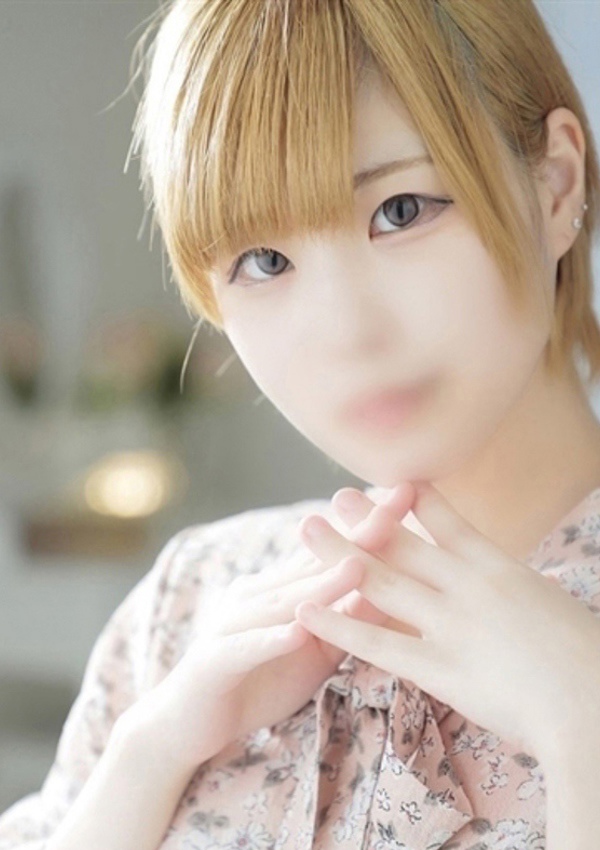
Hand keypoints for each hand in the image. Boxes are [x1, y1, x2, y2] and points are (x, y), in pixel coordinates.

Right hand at [117, 516, 399, 772]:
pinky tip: (297, 631)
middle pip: (314, 563)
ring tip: (359, 566)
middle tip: (394, 508)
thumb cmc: (261, 677)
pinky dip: (272, 639)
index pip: (334, 552)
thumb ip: (349, 618)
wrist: (188, 720)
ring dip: (321, 585)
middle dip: (357, 536)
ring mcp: (234, 623)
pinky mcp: (214, 659)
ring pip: (284, 601)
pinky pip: (247, 647)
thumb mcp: (316, 648)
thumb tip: (400, 590)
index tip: (410, 496)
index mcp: (284, 590)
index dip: (371, 525)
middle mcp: (259, 595)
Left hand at [294, 481, 599, 764]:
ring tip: (308, 529)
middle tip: (338, 496)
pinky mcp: (437, 668)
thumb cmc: (589, 660)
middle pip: (404, 542)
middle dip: (368, 517)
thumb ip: (516, 592)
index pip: (451, 522)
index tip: (395, 481)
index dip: (418, 500)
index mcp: (500, 568)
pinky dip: (337, 625)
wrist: (593, 705)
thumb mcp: (549, 606)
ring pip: (381, 579)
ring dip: (339, 553)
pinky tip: (305, 611)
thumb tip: (510, 587)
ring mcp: (448, 624)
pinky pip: (377, 643)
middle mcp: (467, 586)